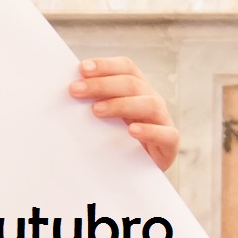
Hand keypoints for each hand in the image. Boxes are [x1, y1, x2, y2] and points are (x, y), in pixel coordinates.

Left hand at [69, 58, 178, 173]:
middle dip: (102, 85)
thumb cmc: (116, 141)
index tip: (81, 69)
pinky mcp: (170, 144)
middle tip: (76, 90)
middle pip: (133, 84)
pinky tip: (131, 131)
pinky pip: (166, 134)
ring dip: (121, 104)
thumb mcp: (104, 119)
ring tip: (96, 110)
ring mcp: (163, 121)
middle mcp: (152, 100)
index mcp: (137, 89)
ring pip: (150, 104)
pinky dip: (149, 131)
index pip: (127, 68)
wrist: (137, 172)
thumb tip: (67, 89)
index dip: (106, 66)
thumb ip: (92, 103)